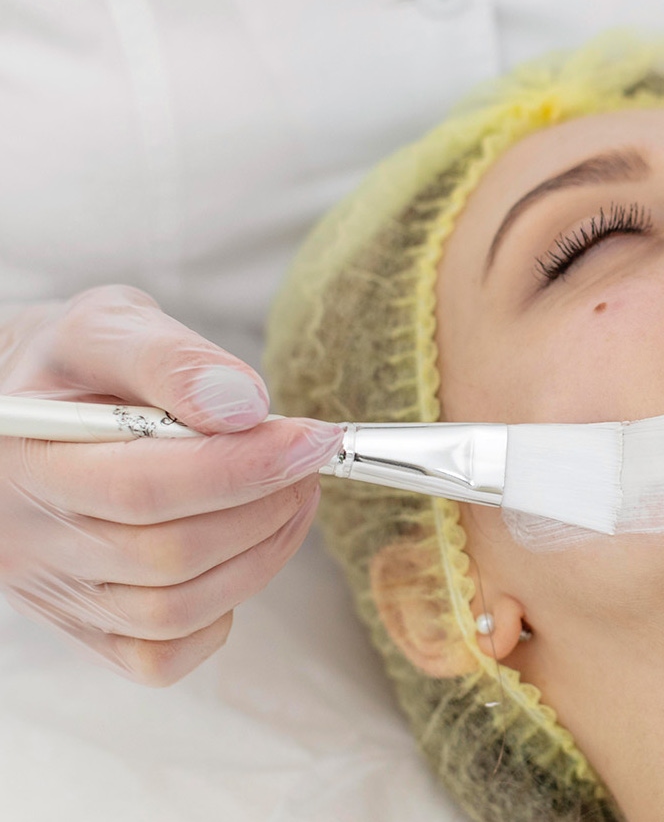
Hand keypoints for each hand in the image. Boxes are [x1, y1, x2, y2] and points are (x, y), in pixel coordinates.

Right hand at [0, 286, 343, 684]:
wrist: (26, 407)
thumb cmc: (71, 367)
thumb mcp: (108, 327)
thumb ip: (171, 358)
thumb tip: (244, 406)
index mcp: (26, 458)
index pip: (144, 486)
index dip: (245, 467)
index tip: (313, 438)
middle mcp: (29, 538)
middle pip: (168, 554)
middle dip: (264, 506)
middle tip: (309, 459)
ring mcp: (54, 590)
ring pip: (173, 611)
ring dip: (260, 555)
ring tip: (293, 496)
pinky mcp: (82, 624)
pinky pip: (158, 657)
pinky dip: (218, 616)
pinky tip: (240, 554)